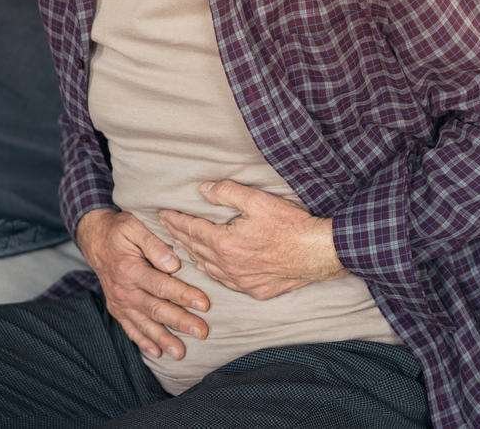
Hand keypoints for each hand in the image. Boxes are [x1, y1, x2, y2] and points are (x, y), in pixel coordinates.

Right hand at [75, 208, 210, 360]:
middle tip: (202, 332)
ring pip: (144, 324)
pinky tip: (156, 353)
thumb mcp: (134, 227)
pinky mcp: (117, 309)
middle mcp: (124, 290)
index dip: (183, 295)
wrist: (94, 239)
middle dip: (180, 322)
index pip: (161, 285)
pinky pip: (130, 328)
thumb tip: (173, 264)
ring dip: (163, 339)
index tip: (204, 304)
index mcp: (130, 269)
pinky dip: (142, 342)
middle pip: (156, 309)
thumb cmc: (119, 231)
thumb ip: (154, 244)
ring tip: (181, 353)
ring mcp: (120, 302)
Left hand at [157, 180, 347, 300]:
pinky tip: (210, 266)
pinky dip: (212, 271)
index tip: (162, 214)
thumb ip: (226, 193)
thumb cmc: (290, 225)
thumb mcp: (257, 200)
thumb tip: (202, 189)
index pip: (191, 229)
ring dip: (192, 254)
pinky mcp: (254, 290)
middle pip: (195, 249)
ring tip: (182, 244)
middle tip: (166, 226)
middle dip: (178, 235)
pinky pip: (225, 281)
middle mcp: (227, 265)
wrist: (318, 253)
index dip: (175, 220)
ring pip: (207, 267)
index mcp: (224, 242)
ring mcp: (240, 281)